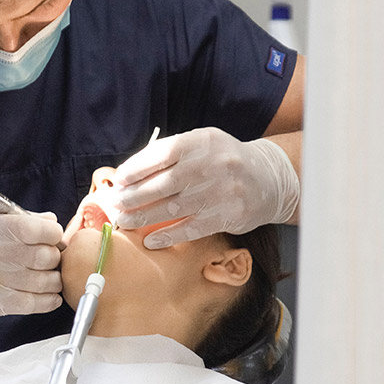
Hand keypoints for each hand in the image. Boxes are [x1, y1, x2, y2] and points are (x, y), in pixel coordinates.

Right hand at [0, 211, 63, 326]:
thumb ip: (14, 221)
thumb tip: (49, 221)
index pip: (36, 228)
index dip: (52, 233)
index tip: (52, 237)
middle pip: (44, 256)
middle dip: (54, 258)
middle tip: (50, 259)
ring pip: (43, 282)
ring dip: (52, 281)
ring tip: (48, 278)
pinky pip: (32, 304)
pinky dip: (47, 301)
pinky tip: (48, 297)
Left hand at [111, 127, 298, 248]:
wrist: (268, 177)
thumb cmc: (222, 159)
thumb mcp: (201, 144)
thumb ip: (170, 153)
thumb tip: (130, 172)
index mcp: (200, 143)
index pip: (161, 154)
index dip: (136, 168)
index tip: (119, 179)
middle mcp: (210, 166)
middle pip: (163, 184)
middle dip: (134, 196)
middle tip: (116, 204)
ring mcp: (219, 193)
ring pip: (173, 208)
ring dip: (144, 217)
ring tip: (125, 221)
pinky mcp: (226, 216)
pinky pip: (191, 228)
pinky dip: (168, 236)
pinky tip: (150, 240)